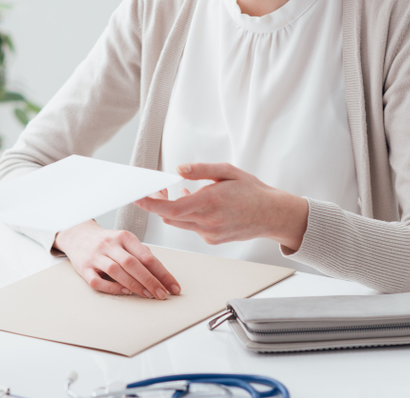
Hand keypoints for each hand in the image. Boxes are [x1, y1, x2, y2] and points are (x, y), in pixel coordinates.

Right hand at [53, 220, 180, 298]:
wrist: (77, 235)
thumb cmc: (106, 242)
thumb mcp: (125, 241)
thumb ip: (140, 254)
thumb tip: (160, 274)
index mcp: (124, 237)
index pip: (147, 256)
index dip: (162, 273)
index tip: (173, 287)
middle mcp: (109, 244)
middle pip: (132, 263)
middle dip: (150, 281)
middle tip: (162, 294)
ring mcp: (95, 256)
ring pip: (116, 271)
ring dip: (134, 285)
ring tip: (147, 295)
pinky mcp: (84, 268)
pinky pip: (98, 281)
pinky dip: (112, 288)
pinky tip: (125, 292)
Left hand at [135, 163, 307, 250]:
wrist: (273, 215)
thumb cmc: (252, 190)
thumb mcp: (228, 171)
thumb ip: (201, 170)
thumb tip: (177, 170)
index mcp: (209, 203)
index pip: (170, 208)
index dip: (150, 204)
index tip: (136, 197)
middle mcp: (207, 222)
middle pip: (169, 217)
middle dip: (158, 203)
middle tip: (158, 188)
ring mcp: (209, 234)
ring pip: (179, 223)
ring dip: (173, 209)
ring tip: (180, 192)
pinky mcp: (212, 240)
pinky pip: (191, 227)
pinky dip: (188, 216)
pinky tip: (198, 203)